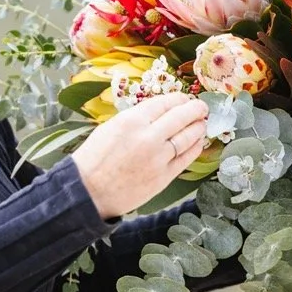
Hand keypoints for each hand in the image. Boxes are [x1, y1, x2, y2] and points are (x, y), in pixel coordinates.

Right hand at [71, 93, 208, 218]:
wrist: (88, 192)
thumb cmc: (94, 159)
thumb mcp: (110, 127)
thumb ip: (136, 119)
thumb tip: (160, 113)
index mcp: (132, 120)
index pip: (164, 103)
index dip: (179, 99)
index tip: (185, 99)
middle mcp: (148, 137)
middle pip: (181, 117)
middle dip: (195, 109)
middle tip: (202, 108)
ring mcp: (159, 158)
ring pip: (188, 137)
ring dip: (198, 127)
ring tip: (202, 123)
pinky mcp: (164, 177)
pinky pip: (186, 158)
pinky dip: (195, 148)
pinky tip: (198, 142)